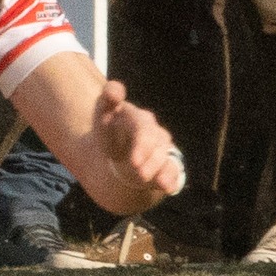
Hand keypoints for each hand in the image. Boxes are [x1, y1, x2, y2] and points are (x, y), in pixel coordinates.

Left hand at [95, 81, 183, 198]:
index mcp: (137, 118)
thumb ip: (107, 99)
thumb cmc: (110, 130)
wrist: (117, 154)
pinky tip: (166, 186)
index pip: (141, 125)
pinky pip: (173, 170)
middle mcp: (153, 132)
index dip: (140, 140)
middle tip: (135, 166)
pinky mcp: (166, 165)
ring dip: (155, 167)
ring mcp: (162, 148)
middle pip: (153, 140)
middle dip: (145, 152)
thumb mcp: (103, 114)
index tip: (133, 152)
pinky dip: (170, 179)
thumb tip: (115, 89)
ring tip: (142, 176)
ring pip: (164, 155)